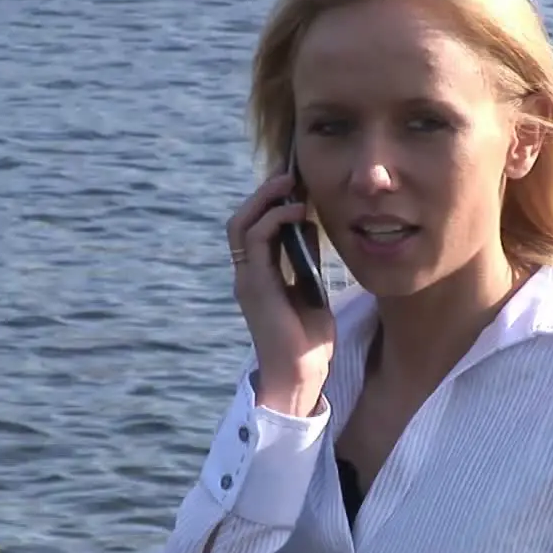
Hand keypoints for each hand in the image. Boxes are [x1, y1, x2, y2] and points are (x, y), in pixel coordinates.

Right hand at [225, 169, 335, 416]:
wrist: (301, 377)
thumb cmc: (308, 342)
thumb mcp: (311, 289)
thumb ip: (305, 259)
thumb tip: (309, 224)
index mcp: (259, 277)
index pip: (254, 229)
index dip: (270, 204)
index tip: (294, 185)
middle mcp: (247, 275)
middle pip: (242, 221)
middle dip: (263, 195)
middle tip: (289, 176)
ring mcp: (247, 280)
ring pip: (242, 225)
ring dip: (266, 200)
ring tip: (290, 185)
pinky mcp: (255, 286)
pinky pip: (256, 241)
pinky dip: (275, 220)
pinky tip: (298, 212)